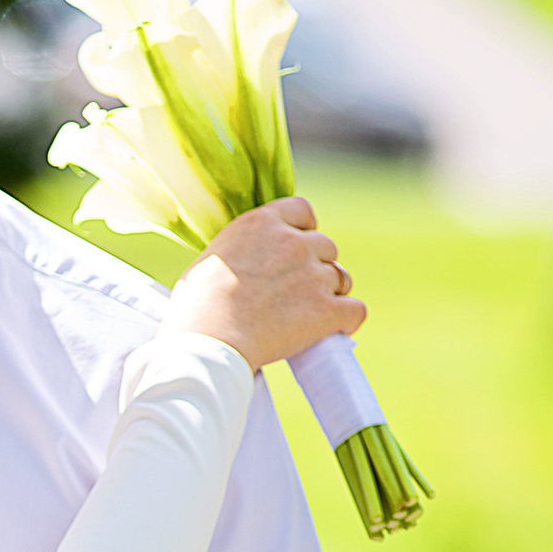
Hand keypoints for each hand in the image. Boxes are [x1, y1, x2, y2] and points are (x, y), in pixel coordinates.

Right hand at [172, 197, 365, 370]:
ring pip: (341, 278)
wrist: (209, 340)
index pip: (302, 211)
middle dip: (315, 267)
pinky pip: (356, 309)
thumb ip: (240, 250)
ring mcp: (313, 275)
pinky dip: (348, 319)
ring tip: (307, 315)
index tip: (296, 249)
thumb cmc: (196, 308)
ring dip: (330, 294)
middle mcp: (293, 242)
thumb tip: (246, 262)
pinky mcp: (327, 309)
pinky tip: (335, 328)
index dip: (304, 231)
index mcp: (262, 223)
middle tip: (296, 292)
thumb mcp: (211, 259)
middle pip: (325, 247)